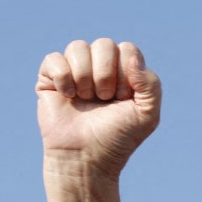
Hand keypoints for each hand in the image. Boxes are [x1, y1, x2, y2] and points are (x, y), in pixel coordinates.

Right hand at [36, 38, 160, 201]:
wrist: (87, 158)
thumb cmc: (118, 138)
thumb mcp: (147, 115)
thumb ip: (151, 85)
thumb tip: (131, 57)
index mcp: (124, 73)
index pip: (127, 49)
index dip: (126, 73)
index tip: (122, 98)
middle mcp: (99, 68)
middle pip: (104, 44)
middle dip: (106, 74)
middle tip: (104, 99)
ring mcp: (75, 71)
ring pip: (78, 47)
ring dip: (85, 77)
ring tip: (86, 99)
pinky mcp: (50, 78)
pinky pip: (54, 58)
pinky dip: (63, 78)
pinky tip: (67, 97)